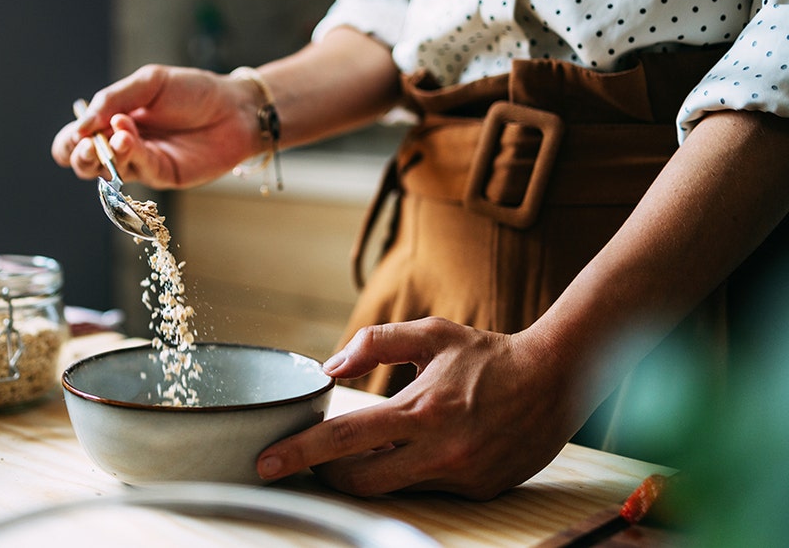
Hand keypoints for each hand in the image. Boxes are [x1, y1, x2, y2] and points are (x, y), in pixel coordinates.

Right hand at [51, 64, 260, 189]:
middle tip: (87, 144)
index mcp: (113, 121)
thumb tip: (80, 125)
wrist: (234, 106)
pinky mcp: (162, 176)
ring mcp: (142, 163)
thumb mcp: (149, 83)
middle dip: (78, 155)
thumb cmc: (193, 91)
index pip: (76, 139)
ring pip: (107, 172)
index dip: (69, 141)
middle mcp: (123, 146)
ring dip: (104, 155)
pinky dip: (129, 155)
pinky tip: (129, 138)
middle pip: (84, 163)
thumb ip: (113, 99)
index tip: (77, 132)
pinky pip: (137, 170)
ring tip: (117, 136)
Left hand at [257, 318, 579, 498]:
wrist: (559, 379)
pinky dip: (408, 473)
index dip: (299, 453)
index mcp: (420, 410)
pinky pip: (426, 489)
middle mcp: (439, 451)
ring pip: (392, 488)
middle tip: (310, 461)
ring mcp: (459, 477)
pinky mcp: (478, 491)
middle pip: (359, 482)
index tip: (266, 462)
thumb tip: (331, 366)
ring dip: (367, 473)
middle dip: (327, 475)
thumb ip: (376, 344)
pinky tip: (413, 450)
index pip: (343, 439)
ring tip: (359, 450)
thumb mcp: (431, 334)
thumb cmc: (489, 354)